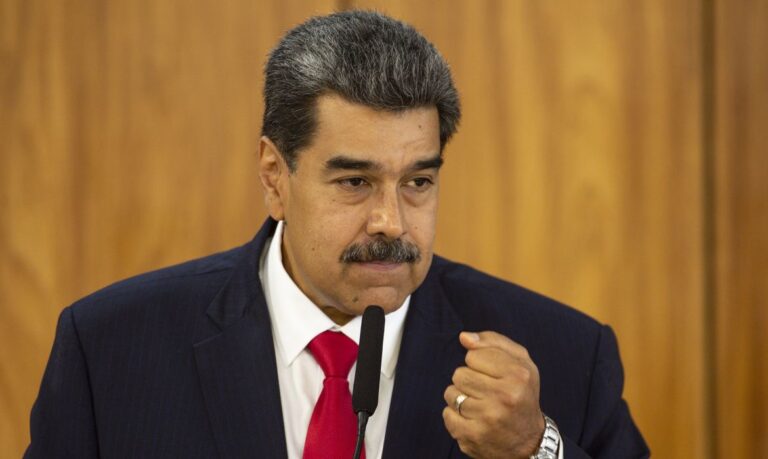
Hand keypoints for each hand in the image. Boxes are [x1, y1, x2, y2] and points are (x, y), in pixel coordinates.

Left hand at [442, 331, 545, 458]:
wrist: (528, 441)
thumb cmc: (521, 395)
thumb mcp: (520, 363)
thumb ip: (493, 342)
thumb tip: (464, 338)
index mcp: (518, 375)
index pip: (473, 354)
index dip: (479, 362)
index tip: (491, 374)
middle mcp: (505, 397)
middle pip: (460, 374)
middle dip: (468, 380)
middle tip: (484, 391)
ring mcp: (489, 418)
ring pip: (451, 394)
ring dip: (460, 398)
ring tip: (478, 405)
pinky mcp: (473, 435)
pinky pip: (447, 415)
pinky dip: (455, 416)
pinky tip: (472, 419)